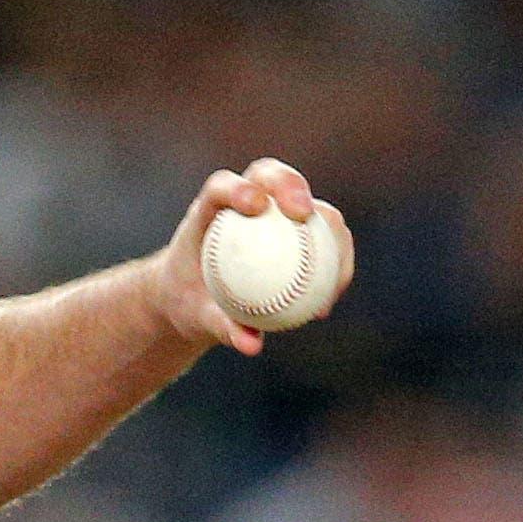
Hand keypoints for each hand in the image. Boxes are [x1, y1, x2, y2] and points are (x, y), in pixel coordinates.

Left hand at [151, 157, 353, 356]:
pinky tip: (330, 298)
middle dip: (289, 183)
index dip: (240, 188)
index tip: (256, 207)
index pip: (223, 186)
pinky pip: (322, 241)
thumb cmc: (188, 306)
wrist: (195, 302)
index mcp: (208, 211)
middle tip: (303, 213)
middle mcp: (243, 203)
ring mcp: (273, 214)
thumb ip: (220, 327)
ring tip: (334, 270)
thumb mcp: (196, 320)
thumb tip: (252, 345)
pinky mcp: (297, 231)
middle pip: (269, 176)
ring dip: (328, 228)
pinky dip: (331, 263)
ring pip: (309, 205)